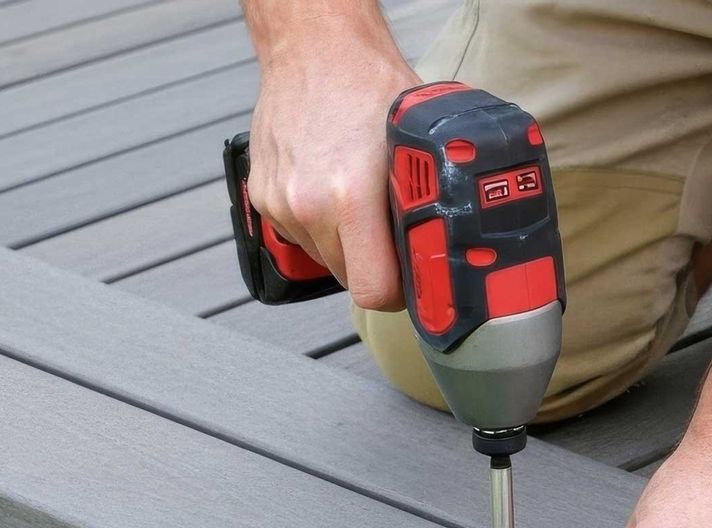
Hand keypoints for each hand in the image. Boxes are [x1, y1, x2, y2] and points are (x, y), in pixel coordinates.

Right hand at [245, 37, 417, 308]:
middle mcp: (307, 206)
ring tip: (363, 204)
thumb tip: (450, 246)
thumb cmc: (369, 86)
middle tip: (396, 237)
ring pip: (325, 259)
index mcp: (350, 197)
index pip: (374, 291)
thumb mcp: (418, 145)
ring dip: (348, 246)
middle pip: (350, 279)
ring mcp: (279, 203)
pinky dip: (321, 226)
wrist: (314, 50)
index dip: (400, 294)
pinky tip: (335, 190)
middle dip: (377, 266)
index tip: (413, 281)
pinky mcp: (262, 196)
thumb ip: (430, 201)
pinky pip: (301, 235)